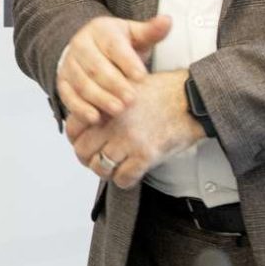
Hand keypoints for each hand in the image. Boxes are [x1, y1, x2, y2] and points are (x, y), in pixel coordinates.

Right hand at [57, 14, 172, 123]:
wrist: (89, 49)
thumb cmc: (118, 45)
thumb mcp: (134, 35)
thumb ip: (151, 31)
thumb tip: (167, 21)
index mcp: (100, 30)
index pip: (113, 45)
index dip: (127, 62)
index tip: (142, 76)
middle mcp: (81, 45)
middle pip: (96, 66)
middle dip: (114, 84)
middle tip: (131, 99)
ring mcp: (69, 64)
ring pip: (82, 83)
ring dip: (99, 98)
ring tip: (117, 110)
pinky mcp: (62, 82)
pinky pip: (68, 96)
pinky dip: (80, 108)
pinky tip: (95, 118)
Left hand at [69, 70, 202, 188]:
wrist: (192, 98)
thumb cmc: (163, 91)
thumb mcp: (126, 85)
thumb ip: (106, 100)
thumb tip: (89, 115)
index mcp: (106, 104)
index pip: (73, 128)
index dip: (75, 138)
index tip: (81, 142)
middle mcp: (113, 123)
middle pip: (82, 150)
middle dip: (86, 158)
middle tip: (94, 159)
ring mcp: (128, 140)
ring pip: (100, 167)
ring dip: (104, 171)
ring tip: (112, 167)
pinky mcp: (146, 156)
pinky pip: (123, 178)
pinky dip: (123, 180)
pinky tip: (129, 173)